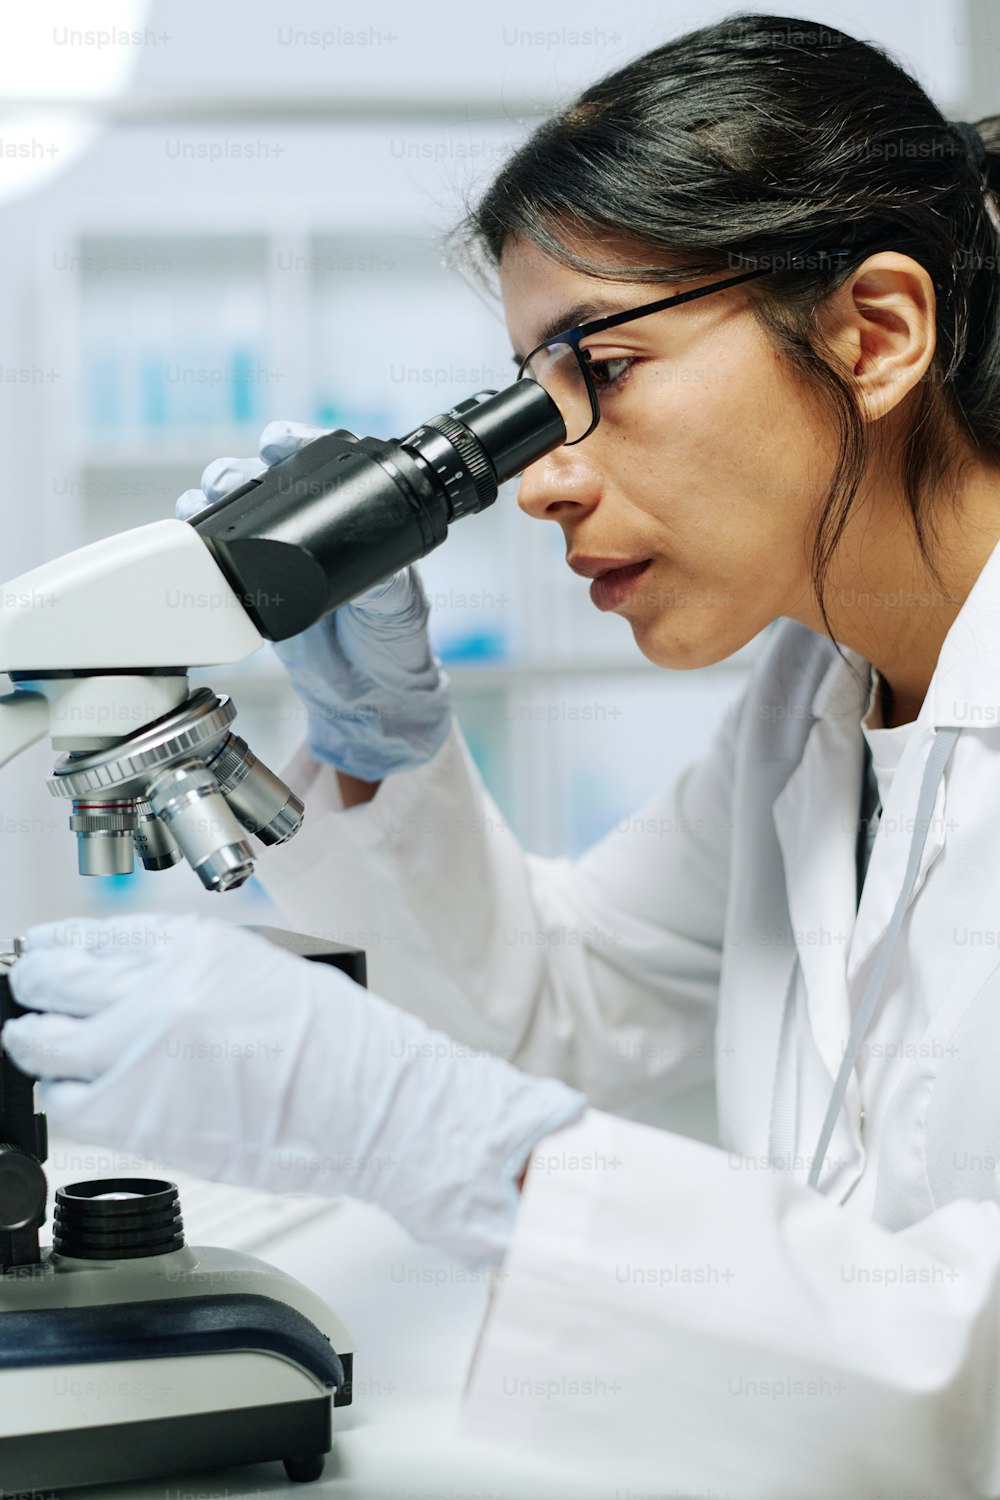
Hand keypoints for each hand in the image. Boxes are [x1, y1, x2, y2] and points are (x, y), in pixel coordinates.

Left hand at [2, 915, 584, 1264]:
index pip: (92, 935)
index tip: (42, 954)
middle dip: (32, 984)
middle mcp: (155, 987)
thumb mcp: (262, 970)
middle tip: (29, 993)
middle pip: (49, 977)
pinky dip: (61, 1093)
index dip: (56, 947)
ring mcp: (138, 1048)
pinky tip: (74, 1089)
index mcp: (191, 944)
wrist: (368, 1103)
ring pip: (39, 1038)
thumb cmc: (337, 1046)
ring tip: (39, 1043)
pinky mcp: (135, 1113)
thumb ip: (190, 970)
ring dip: (34, 1039)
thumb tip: (134, 981)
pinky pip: (64, 1099)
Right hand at [177, 421, 452, 781]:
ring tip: (201, 503)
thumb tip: (367, 556)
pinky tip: (187, 533)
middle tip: (234, 479)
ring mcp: (273, 557)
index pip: (316, 465)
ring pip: (230, 510)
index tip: (278, 442)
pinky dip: (195, 541)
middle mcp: (306, 528)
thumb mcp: (398, 602)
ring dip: (209, 498)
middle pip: (261, 479)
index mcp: (348, 517)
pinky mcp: (248, 590)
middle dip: (238, 469)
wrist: (367, 697)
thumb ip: (385, 578)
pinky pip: (214, 558)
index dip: (294, 443)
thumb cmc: (394, 641)